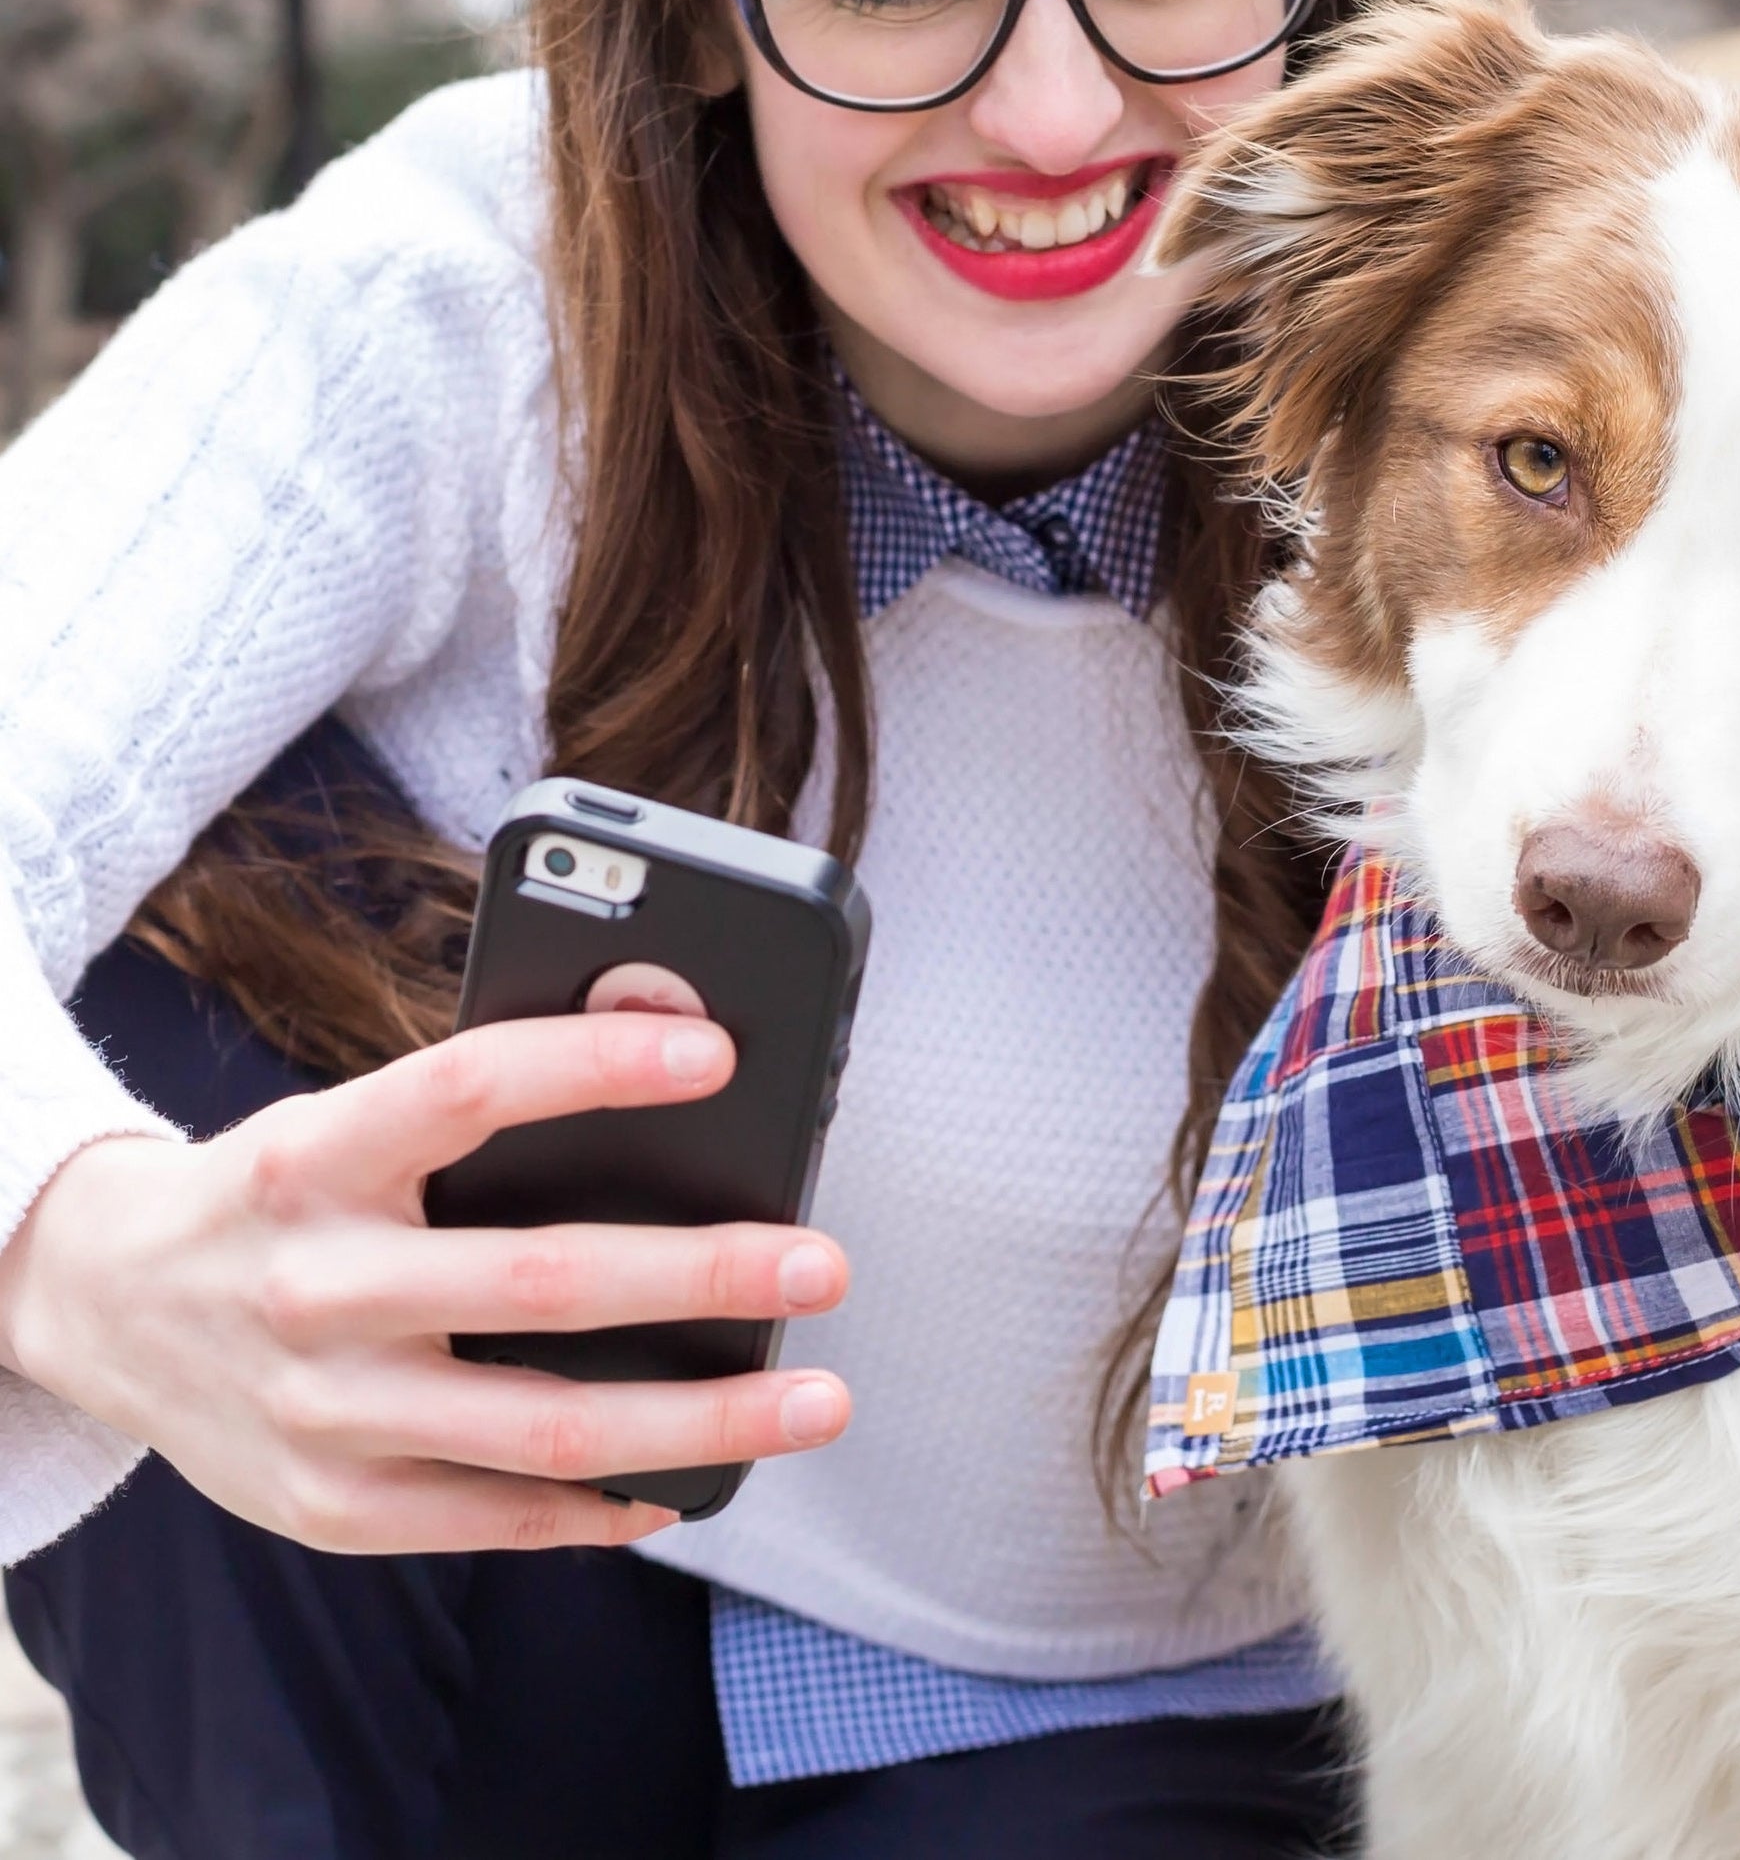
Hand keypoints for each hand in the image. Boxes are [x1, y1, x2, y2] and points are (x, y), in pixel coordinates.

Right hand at [0, 1009, 851, 1550]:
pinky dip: (610, 1506)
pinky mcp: (329, 1507)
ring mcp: (322, 1412)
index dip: (596, 1065)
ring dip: (702, 1419)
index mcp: (321, 1156)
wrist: (100, 1303)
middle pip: (543, 1284)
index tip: (717, 1053)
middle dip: (705, 1276)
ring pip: (546, 1431)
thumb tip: (675, 1038)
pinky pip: (500, 1518)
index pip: (470, 1087)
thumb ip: (479, 1100)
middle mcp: (316, 1286)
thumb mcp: (347, 1118)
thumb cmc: (278, 1191)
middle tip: (822, 1264)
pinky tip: (693, 1478)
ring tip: (814, 1398)